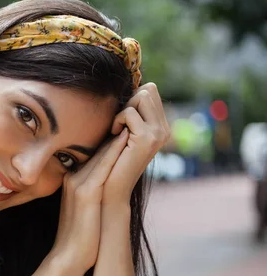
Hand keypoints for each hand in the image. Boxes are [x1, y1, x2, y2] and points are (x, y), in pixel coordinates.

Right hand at [50, 128, 128, 269]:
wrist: (68, 256)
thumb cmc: (80, 237)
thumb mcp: (84, 209)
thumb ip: (91, 193)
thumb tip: (106, 187)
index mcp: (72, 181)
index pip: (93, 156)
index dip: (109, 141)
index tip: (123, 126)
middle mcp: (73, 179)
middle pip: (96, 150)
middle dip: (113, 132)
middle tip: (130, 113)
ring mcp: (78, 185)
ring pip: (100, 154)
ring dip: (116, 136)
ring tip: (131, 118)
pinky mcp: (86, 194)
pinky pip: (103, 167)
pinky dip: (114, 151)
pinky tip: (126, 138)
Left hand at [104, 83, 170, 203]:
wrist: (112, 188)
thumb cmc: (110, 159)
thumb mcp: (122, 132)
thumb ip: (129, 113)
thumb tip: (123, 87)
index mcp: (160, 126)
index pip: (150, 91)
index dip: (131, 99)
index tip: (121, 119)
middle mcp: (164, 128)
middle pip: (148, 89)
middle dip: (128, 102)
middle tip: (119, 124)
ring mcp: (159, 133)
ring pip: (141, 96)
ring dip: (123, 110)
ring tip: (117, 130)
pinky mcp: (148, 138)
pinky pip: (129, 112)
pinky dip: (117, 121)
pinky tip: (114, 135)